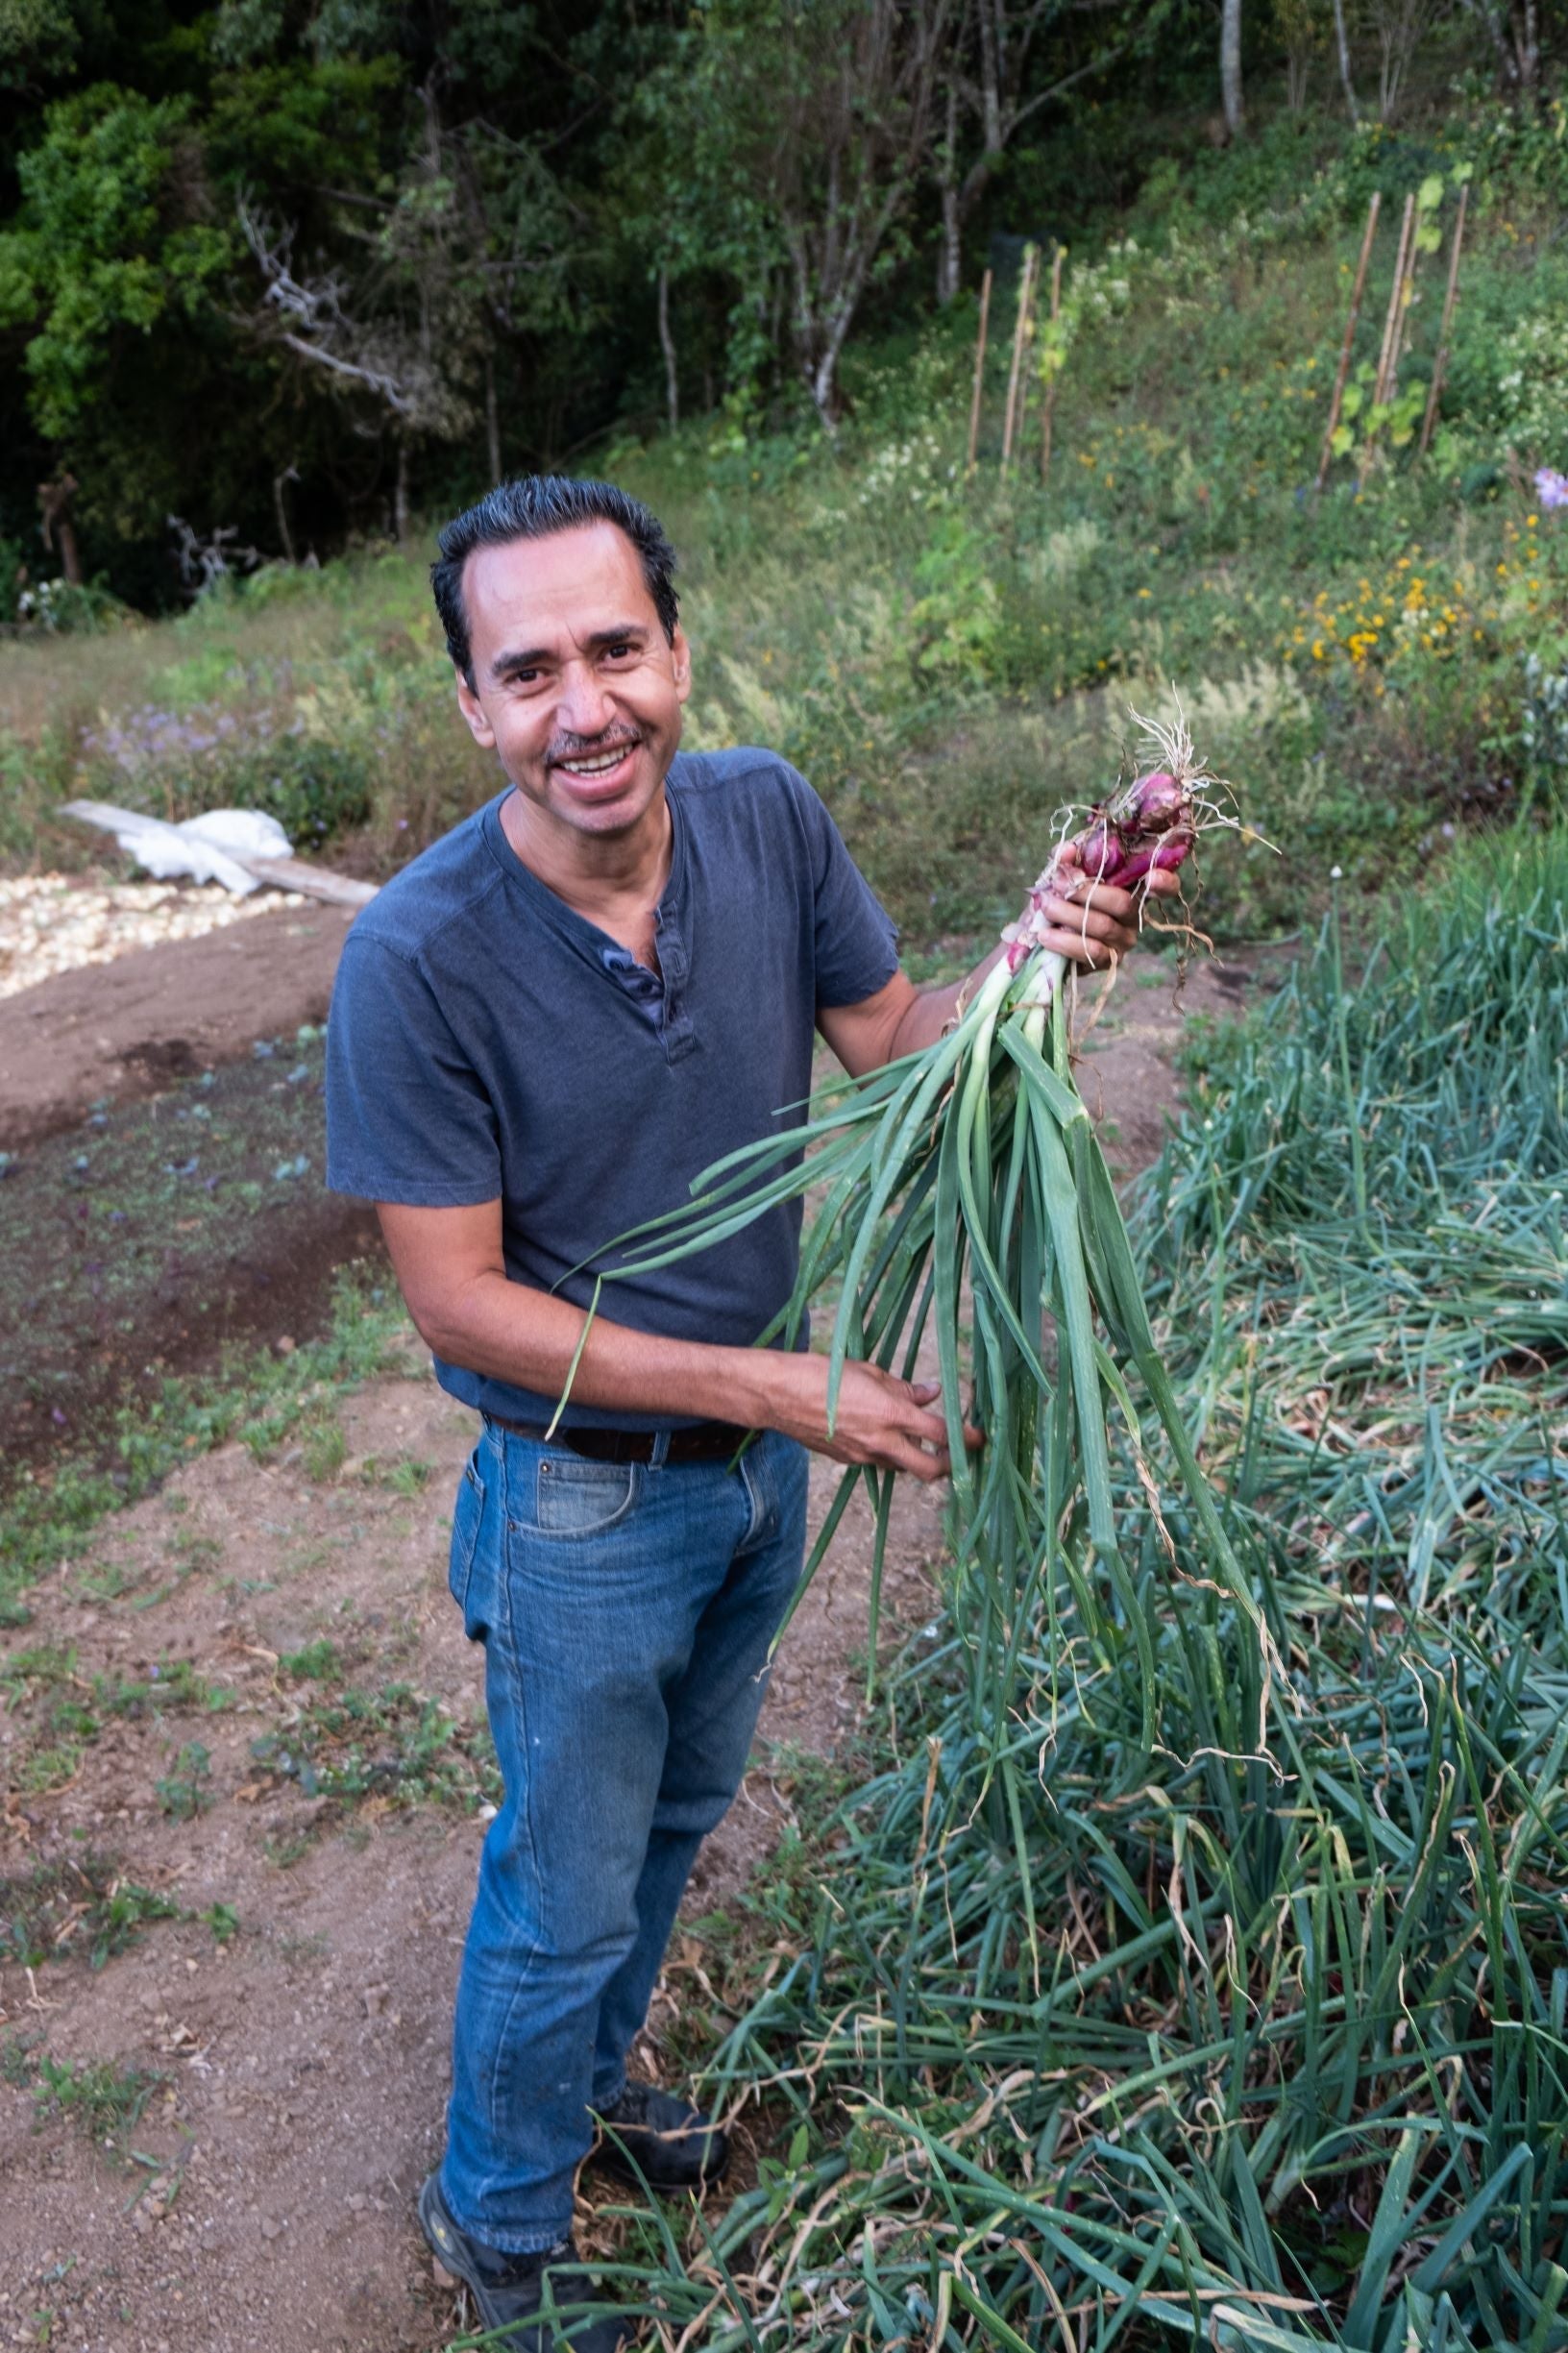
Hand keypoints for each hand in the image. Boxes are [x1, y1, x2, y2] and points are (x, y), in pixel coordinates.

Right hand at [755, 1354, 982, 1483]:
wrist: (779, 1395)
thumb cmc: (824, 1375)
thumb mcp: (869, 1373)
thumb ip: (905, 1388)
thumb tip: (933, 1393)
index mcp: (891, 1413)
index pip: (941, 1434)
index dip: (966, 1439)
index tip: (979, 1438)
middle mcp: (881, 1441)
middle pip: (929, 1470)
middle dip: (949, 1467)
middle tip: (957, 1455)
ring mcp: (863, 1456)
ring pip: (903, 1468)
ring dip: (917, 1460)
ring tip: (921, 1443)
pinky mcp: (847, 1462)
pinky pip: (877, 1463)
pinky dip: (888, 1454)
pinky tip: (882, 1436)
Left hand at [1018, 846, 1180, 971]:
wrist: (1037, 933)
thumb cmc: (1058, 898)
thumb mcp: (1061, 875)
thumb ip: (1066, 860)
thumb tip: (1067, 850)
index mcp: (1130, 888)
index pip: (1165, 887)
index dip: (1165, 882)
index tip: (1152, 876)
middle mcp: (1133, 916)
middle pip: (1123, 903)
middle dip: (1087, 892)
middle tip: (1058, 886)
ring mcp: (1123, 941)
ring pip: (1103, 926)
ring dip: (1069, 915)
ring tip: (1046, 907)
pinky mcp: (1107, 962)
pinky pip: (1091, 951)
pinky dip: (1065, 942)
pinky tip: (1045, 934)